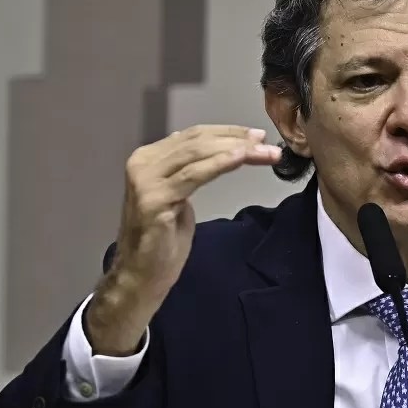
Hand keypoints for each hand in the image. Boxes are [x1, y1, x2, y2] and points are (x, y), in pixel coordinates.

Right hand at [85, 125, 280, 355]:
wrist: (142, 275)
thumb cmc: (163, 241)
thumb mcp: (179, 197)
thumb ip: (189, 171)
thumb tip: (213, 150)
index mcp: (148, 158)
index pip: (193, 135)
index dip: (227, 131)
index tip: (256, 135)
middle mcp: (143, 163)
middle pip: (197, 141)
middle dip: (236, 139)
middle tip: (265, 141)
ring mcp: (146, 180)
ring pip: (198, 154)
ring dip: (236, 150)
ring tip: (264, 152)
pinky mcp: (155, 198)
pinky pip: (194, 175)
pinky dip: (220, 163)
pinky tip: (241, 158)